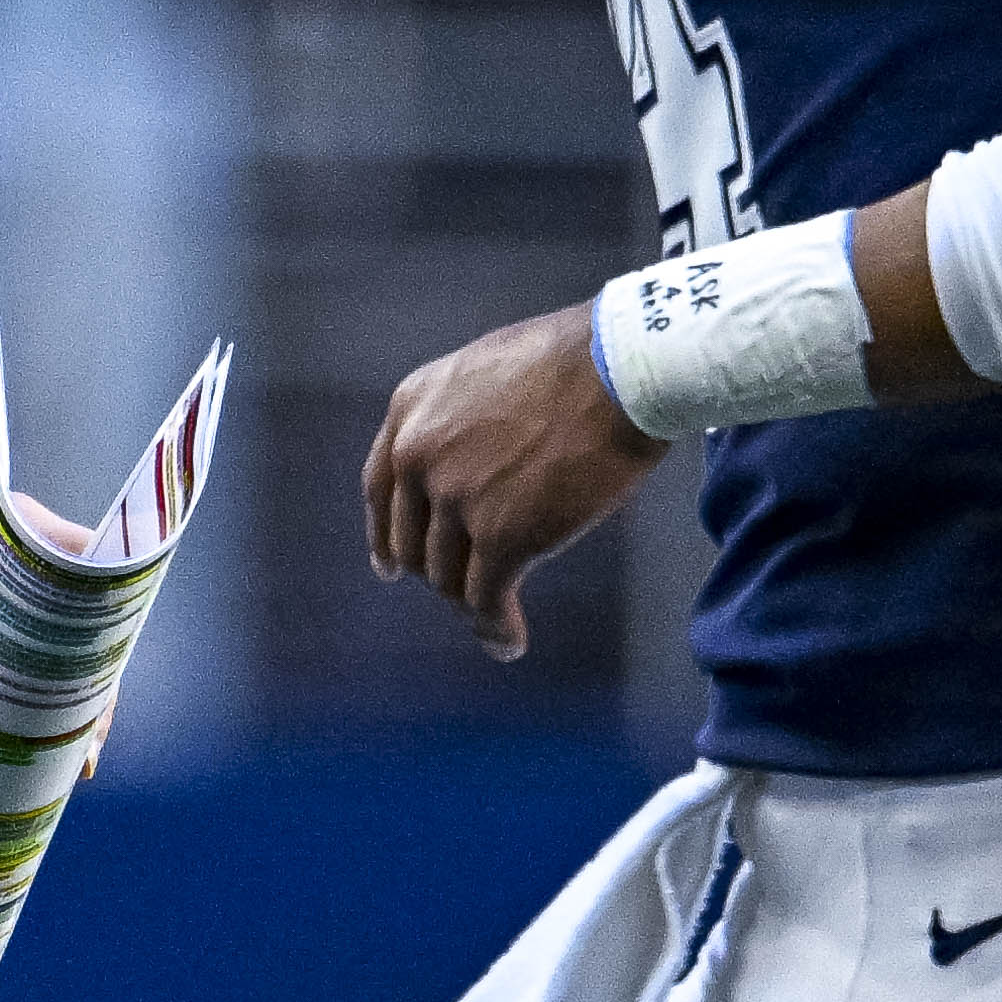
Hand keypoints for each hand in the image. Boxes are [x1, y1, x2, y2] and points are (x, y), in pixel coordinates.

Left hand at [369, 301, 668, 658]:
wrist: (620, 367)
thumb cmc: (576, 359)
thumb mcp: (486, 370)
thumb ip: (461, 417)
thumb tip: (474, 458)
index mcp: (410, 410)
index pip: (380, 488)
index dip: (385, 533)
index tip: (390, 566)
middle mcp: (419, 456)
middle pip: (415, 541)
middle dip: (439, 571)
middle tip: (468, 588)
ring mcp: (456, 498)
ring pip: (450, 577)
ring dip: (472, 603)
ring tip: (494, 616)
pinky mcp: (501, 537)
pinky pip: (486, 600)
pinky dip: (495, 628)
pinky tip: (508, 642)